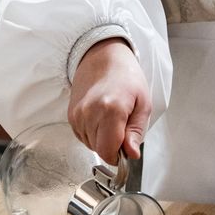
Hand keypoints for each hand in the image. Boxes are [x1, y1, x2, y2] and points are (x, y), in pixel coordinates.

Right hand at [68, 38, 150, 163]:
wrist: (103, 57)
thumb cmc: (126, 77)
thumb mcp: (143, 104)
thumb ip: (136, 132)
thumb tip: (131, 154)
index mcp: (112, 110)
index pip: (108, 151)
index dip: (119, 157)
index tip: (126, 150)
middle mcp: (90, 113)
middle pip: (99, 150)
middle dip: (112, 146)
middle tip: (122, 128)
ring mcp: (77, 114)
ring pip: (90, 145)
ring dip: (102, 140)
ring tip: (111, 119)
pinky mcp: (71, 115)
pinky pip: (82, 136)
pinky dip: (93, 133)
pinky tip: (101, 118)